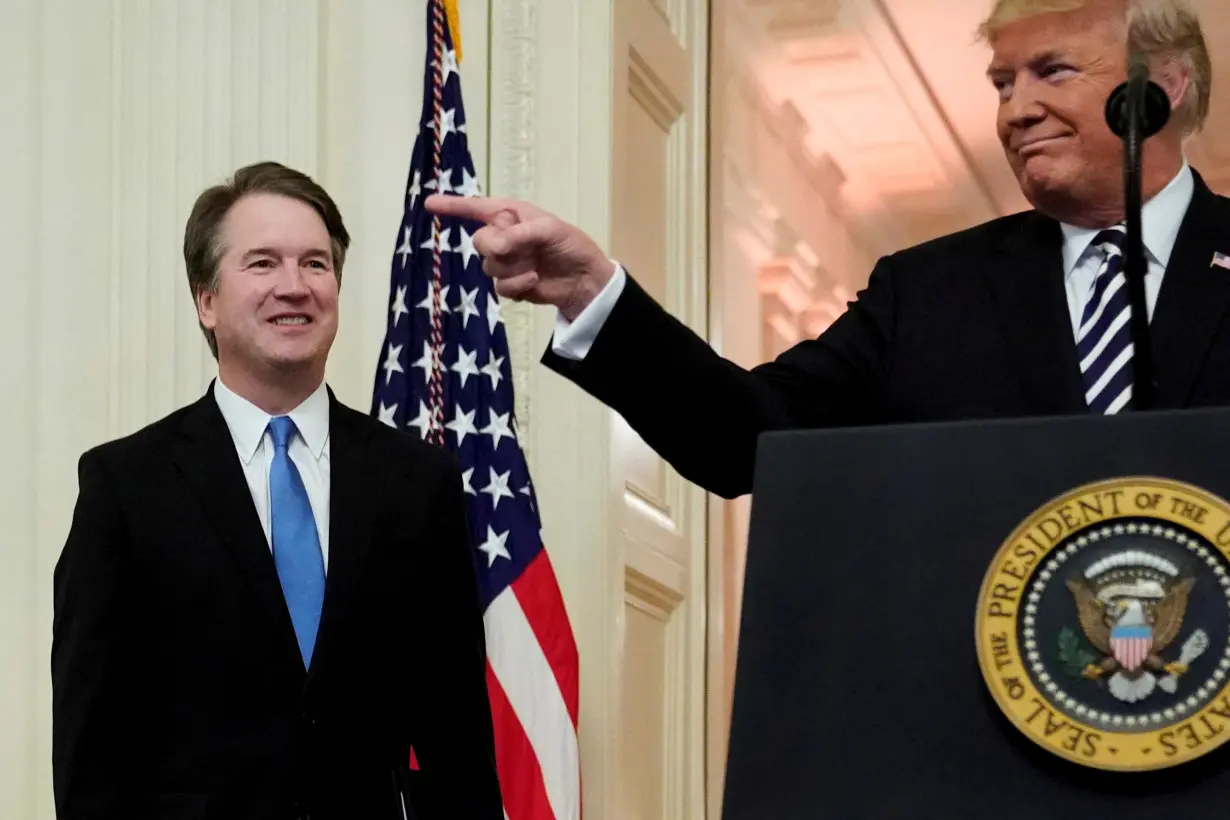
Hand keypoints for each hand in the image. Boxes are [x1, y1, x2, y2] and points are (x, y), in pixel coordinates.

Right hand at [425, 194, 614, 321]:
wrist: (584, 281)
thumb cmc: (571, 246)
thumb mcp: (551, 230)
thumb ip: (520, 234)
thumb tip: (496, 248)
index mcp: (511, 214)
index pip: (477, 208)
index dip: (453, 206)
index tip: (429, 204)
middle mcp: (503, 235)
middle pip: (479, 242)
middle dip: (499, 248)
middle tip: (523, 250)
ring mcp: (505, 261)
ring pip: (489, 266)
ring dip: (514, 269)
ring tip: (536, 267)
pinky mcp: (509, 283)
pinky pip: (500, 285)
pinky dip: (518, 285)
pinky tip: (534, 281)